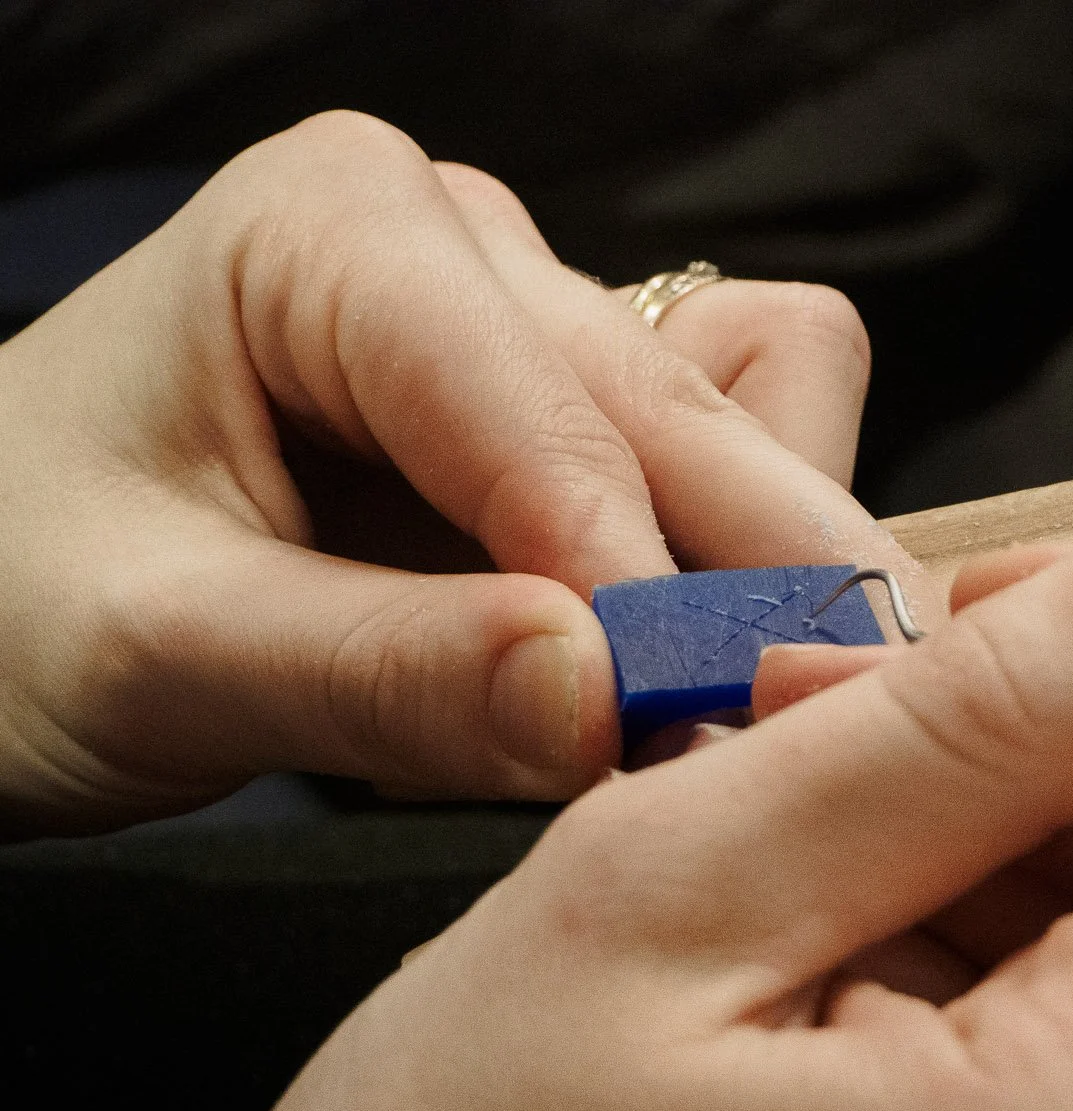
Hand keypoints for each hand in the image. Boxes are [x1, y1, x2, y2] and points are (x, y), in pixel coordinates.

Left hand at [0, 110, 929, 834]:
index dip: (645, 583)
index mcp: (338, 229)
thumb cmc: (2, 596)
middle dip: (756, 585)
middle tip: (820, 750)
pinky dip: (748, 570)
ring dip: (767, 577)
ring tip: (741, 722)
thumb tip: (613, 702)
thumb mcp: (157, 655)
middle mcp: (466, 251)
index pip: (551, 412)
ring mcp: (534, 331)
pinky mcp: (574, 423)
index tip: (707, 736)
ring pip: (754, 420)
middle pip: (694, 406)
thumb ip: (388, 675)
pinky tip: (697, 672)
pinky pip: (740, 456)